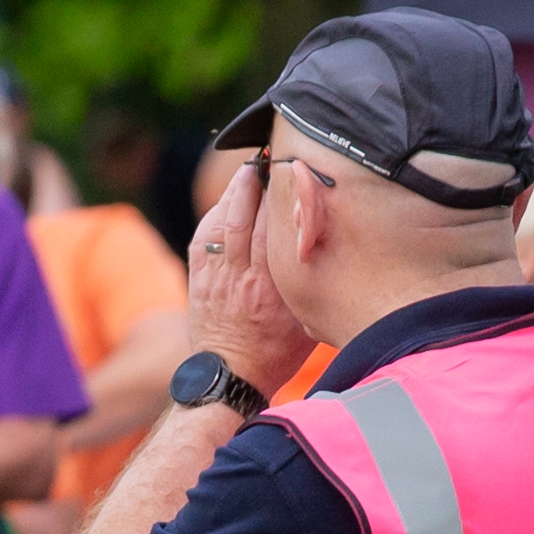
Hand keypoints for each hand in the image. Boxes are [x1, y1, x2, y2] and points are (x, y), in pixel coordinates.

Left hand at [182, 156, 311, 383]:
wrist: (232, 377)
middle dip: (254, 182)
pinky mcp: (198, 279)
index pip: (273, 228)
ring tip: (249, 170)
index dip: (281, 196)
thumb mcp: (307, 320)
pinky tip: (228, 201)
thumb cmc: (278, 351)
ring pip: (221, 223)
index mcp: (269, 288)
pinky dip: (216, 214)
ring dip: (233, 193)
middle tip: (268, 156)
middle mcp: (240, 278)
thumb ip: (315, 283)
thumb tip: (334, 246)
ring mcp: (215, 277)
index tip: (294, 170)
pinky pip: (205, 237)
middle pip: (244, 217)